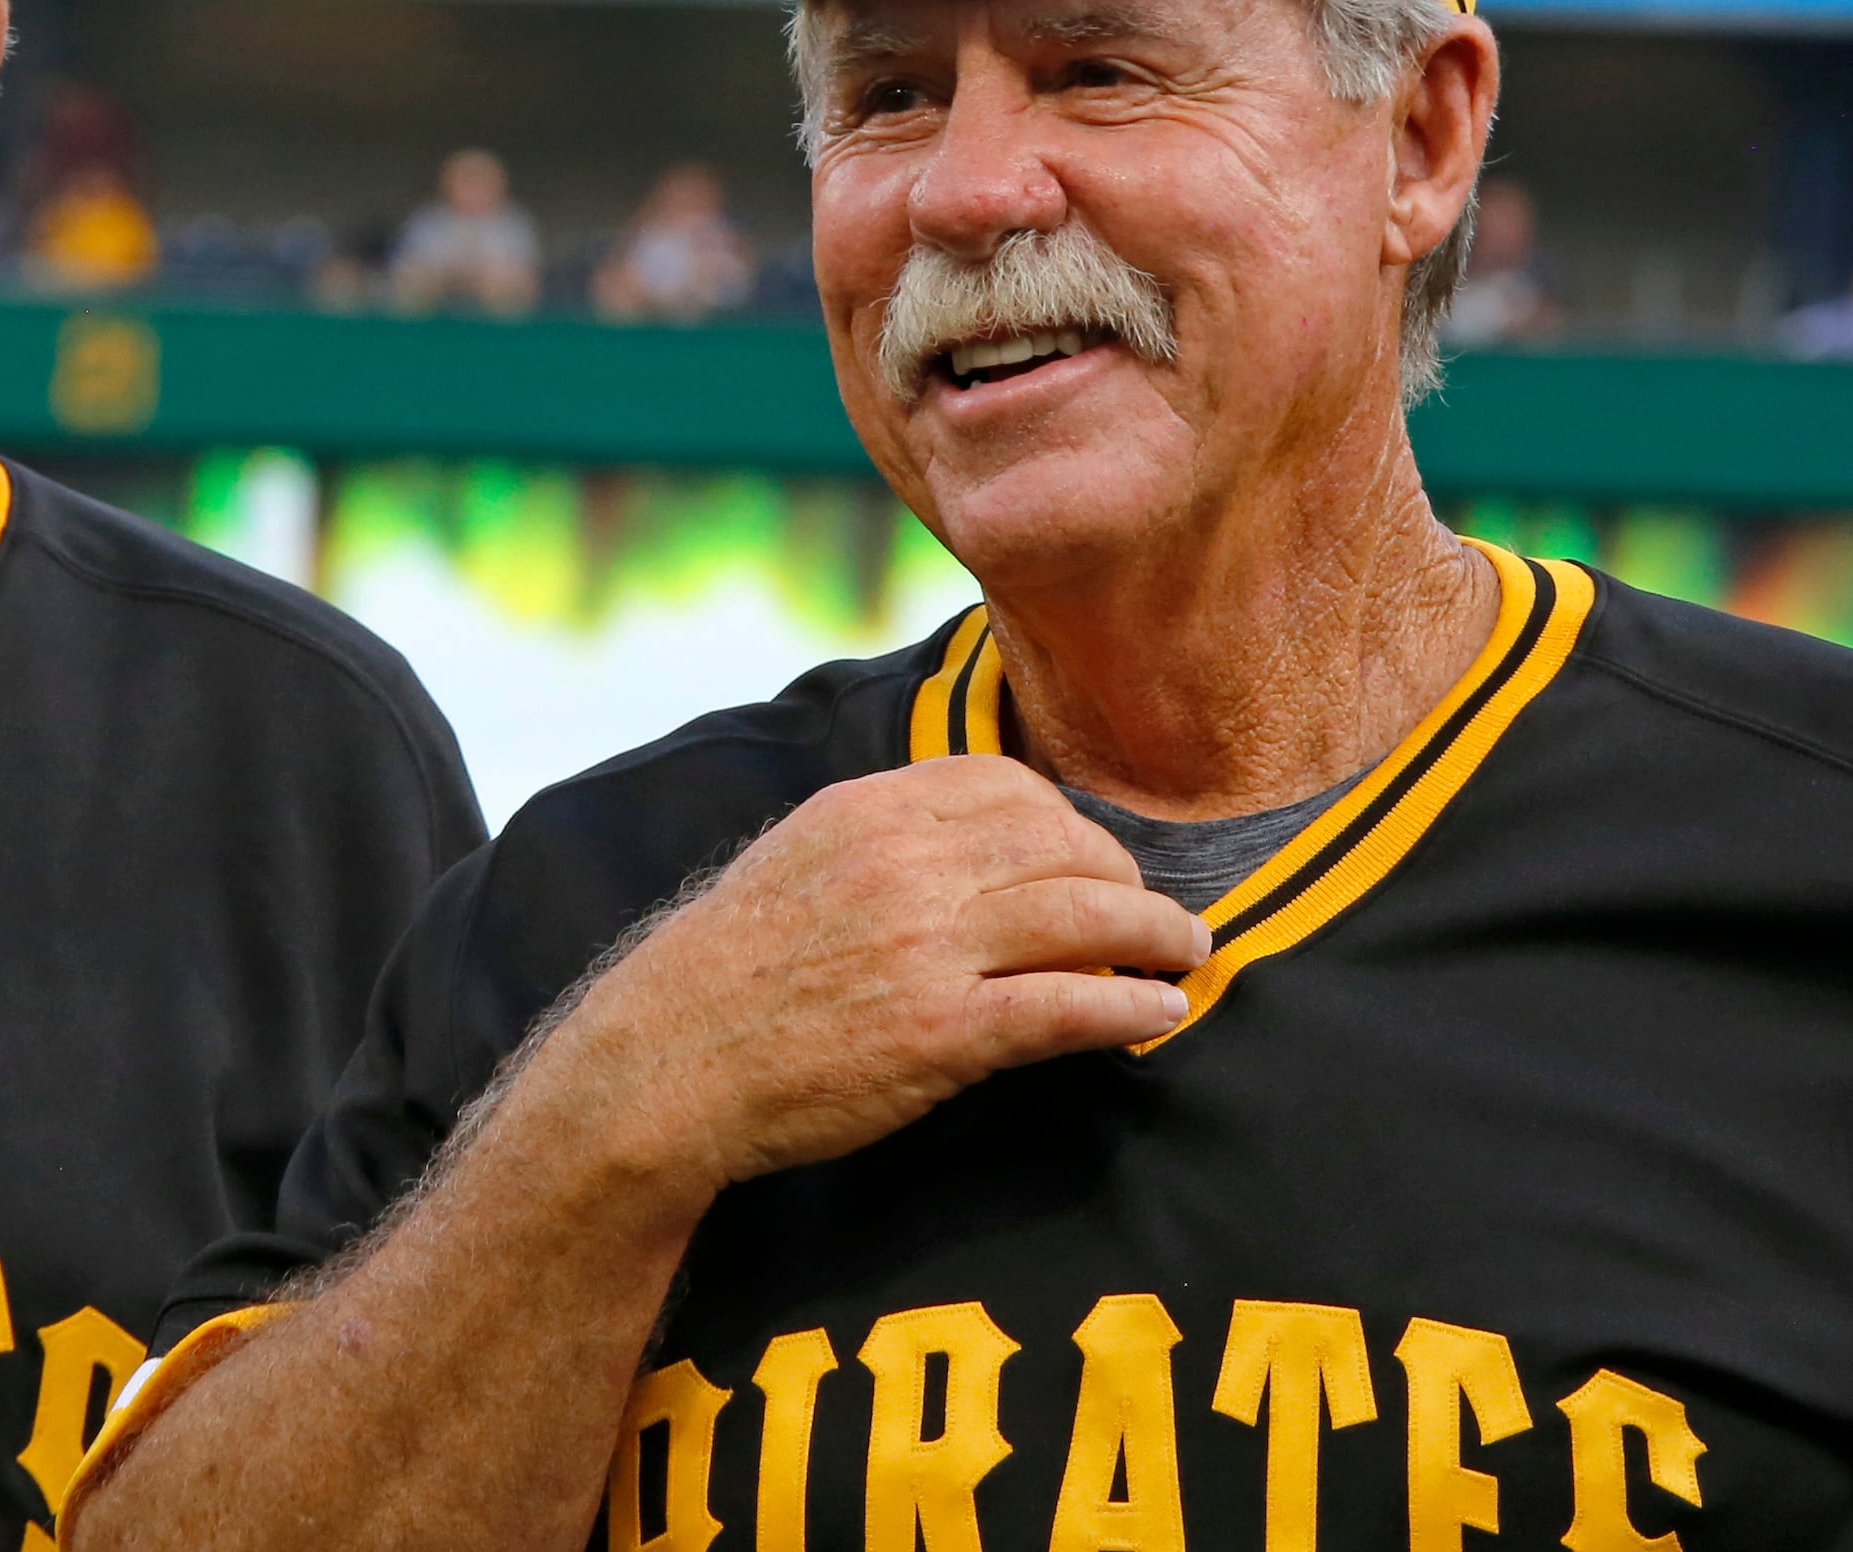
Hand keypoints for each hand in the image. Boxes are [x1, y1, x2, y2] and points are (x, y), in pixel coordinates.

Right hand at [530, 755, 1207, 1210]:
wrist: (666, 1065)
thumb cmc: (727, 971)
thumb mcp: (797, 860)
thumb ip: (883, 839)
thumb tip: (975, 841)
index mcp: (869, 812)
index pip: (1009, 787)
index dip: (1070, 822)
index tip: (1093, 858)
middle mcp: (904, 865)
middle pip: (1064, 846)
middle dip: (1126, 878)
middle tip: (1156, 912)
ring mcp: (925, 949)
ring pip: (1083, 915)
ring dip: (1155, 934)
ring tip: (1186, 953)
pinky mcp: (941, 1033)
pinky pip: (1066, 1005)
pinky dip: (1130, 1004)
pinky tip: (1161, 1010)